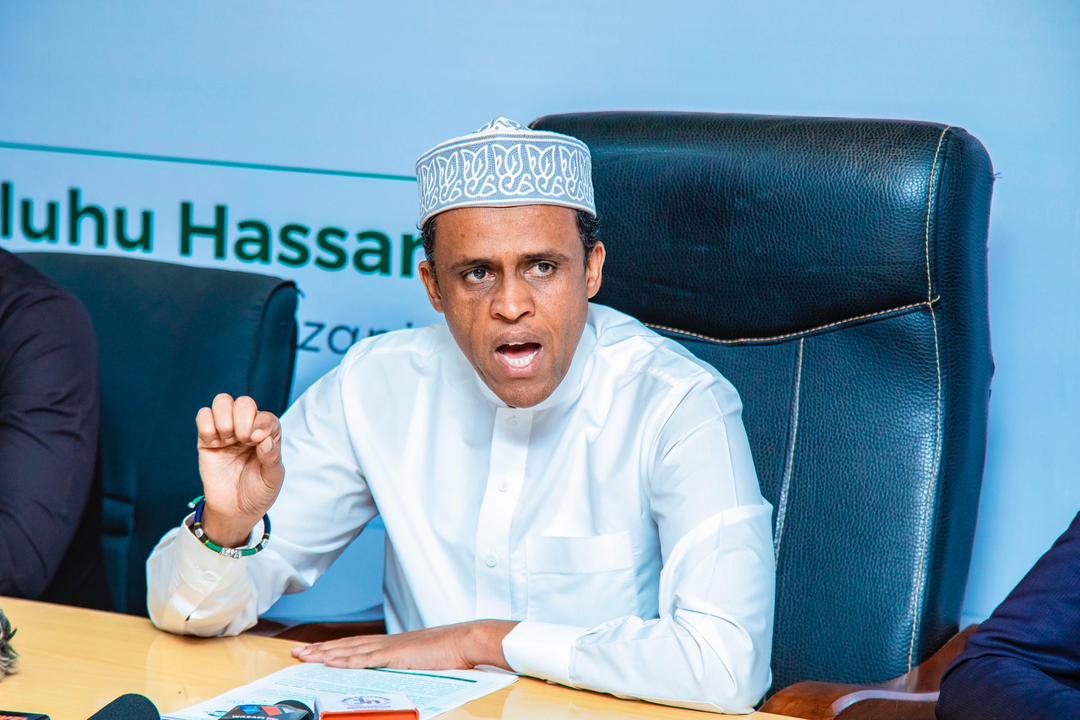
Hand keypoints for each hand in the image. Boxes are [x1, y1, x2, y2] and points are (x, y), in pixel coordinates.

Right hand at [195, 393, 283, 546]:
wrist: (234, 510)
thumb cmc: (258, 492)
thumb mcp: (272, 479)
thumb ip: (272, 458)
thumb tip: (265, 439)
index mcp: (267, 435)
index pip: (266, 417)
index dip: (261, 423)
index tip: (256, 440)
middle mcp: (247, 429)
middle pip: (244, 402)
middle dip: (243, 419)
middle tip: (243, 441)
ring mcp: (227, 432)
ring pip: (222, 402)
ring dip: (224, 418)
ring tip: (227, 440)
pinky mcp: (207, 439)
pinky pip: (203, 416)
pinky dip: (207, 425)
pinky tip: (214, 443)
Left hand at [291, 621, 517, 670]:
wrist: (466, 640)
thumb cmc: (450, 652)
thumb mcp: (421, 660)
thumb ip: (404, 665)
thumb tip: (393, 675)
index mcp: (392, 644)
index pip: (355, 645)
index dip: (333, 648)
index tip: (314, 651)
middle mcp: (386, 643)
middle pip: (346, 645)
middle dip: (320, 650)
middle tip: (296, 652)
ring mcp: (389, 647)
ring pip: (349, 650)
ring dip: (325, 654)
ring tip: (304, 657)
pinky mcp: (395, 655)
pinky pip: (365, 658)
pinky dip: (345, 660)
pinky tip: (330, 662)